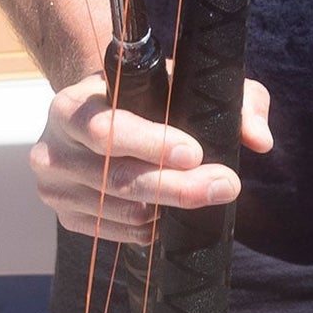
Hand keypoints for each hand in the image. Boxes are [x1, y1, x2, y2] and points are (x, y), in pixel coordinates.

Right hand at [30, 71, 272, 243]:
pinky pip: (119, 232)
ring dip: (169, 207)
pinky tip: (167, 208)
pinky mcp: (66, 218)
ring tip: (202, 189)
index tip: (196, 153)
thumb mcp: (186, 80)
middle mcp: (53, 149)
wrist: (99, 113)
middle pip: (118, 178)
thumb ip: (232, 99)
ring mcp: (55, 189)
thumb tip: (259, 138)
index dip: (152, 144)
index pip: (107, 129)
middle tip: (226, 185)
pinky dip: (151, 226)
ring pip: (124, 211)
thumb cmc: (147, 94)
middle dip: (179, 186)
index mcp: (72, 106)